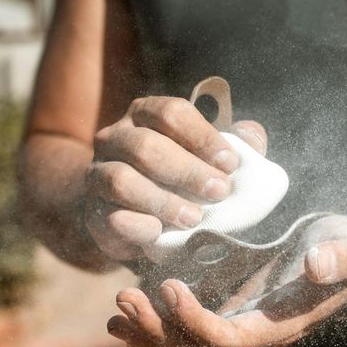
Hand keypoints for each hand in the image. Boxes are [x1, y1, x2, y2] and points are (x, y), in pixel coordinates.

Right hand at [82, 96, 266, 260]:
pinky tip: (160, 233)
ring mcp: (98, 174)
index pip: (171, 113)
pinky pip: (111, 217)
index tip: (230, 162)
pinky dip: (138, 226)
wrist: (133, 217)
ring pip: (122, 180)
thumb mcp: (207, 158)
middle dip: (187, 170)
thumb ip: (234, 144)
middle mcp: (116, 138)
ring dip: (163, 201)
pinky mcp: (94, 213)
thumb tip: (252, 137)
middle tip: (219, 191)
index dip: (202, 136)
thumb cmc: (180, 179)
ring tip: (194, 218)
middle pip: (146, 146)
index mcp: (145, 115)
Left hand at [106, 215, 346, 346]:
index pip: (226, 339)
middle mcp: (253, 334)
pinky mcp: (230, 308)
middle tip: (123, 298)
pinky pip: (186, 328)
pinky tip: (126, 321)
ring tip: (115, 312)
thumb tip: (318, 265)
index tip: (169, 286)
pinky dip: (156, 326)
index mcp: (277, 327)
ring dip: (148, 330)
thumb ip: (339, 259)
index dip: (192, 320)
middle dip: (157, 329)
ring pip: (185, 344)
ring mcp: (239, 323)